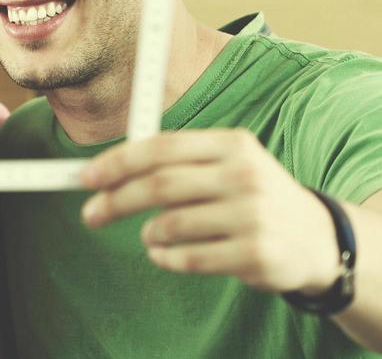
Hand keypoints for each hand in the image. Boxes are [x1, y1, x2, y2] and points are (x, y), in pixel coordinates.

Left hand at [79, 128, 340, 294]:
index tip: (85, 177)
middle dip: (115, 200)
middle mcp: (244, 176)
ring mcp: (252, 216)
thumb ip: (177, 161)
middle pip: (159, 185)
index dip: (116, 162)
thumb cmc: (252, 197)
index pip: (160, 148)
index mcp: (232, 144)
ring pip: (170, 224)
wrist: (316, 239)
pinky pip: (189, 258)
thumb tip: (106, 168)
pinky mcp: (257, 254)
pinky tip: (165, 255)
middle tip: (91, 214)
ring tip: (150, 236)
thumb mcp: (228, 163)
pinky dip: (165, 258)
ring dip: (148, 233)